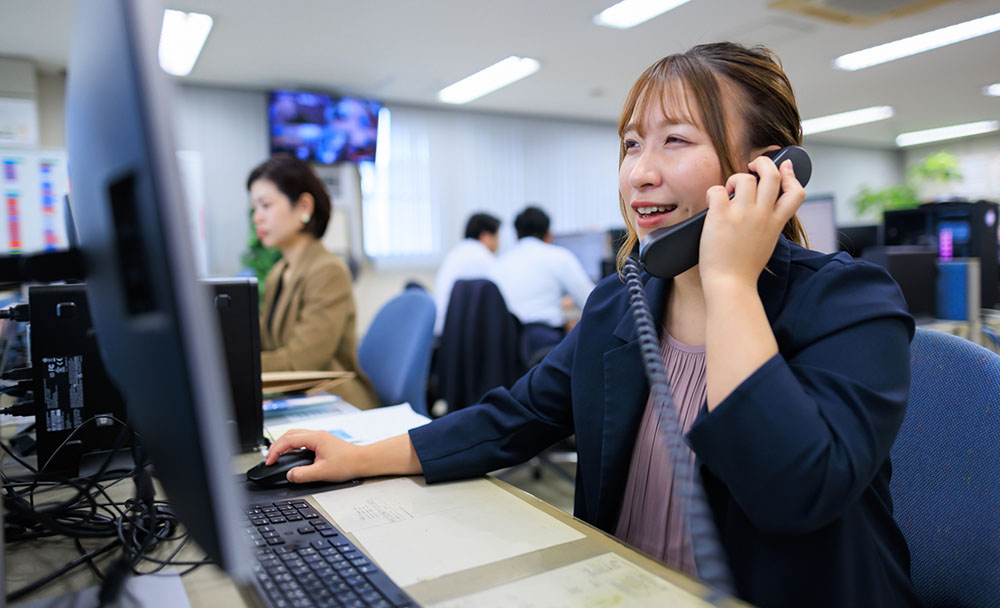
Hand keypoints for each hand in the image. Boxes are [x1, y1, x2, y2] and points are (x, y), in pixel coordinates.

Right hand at [265, 429, 360, 483]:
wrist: (363, 461)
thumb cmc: (348, 464)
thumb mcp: (322, 472)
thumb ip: (303, 475)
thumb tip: (290, 475)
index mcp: (316, 438)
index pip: (289, 440)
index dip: (276, 450)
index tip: (270, 461)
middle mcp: (317, 435)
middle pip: (290, 434)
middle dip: (277, 445)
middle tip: (269, 458)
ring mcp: (320, 438)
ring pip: (296, 435)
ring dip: (284, 444)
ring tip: (277, 455)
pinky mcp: (322, 442)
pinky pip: (302, 440)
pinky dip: (292, 446)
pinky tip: (291, 454)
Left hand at [699, 156, 805, 291]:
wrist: (731, 285)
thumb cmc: (744, 268)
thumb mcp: (767, 243)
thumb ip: (769, 223)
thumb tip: (763, 206)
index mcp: (776, 223)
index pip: (797, 192)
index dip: (792, 175)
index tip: (784, 167)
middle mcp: (763, 215)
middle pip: (772, 175)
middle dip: (763, 163)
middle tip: (752, 166)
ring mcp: (743, 215)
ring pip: (746, 178)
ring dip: (736, 180)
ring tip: (729, 192)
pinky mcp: (722, 216)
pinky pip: (717, 190)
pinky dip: (714, 192)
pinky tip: (713, 203)